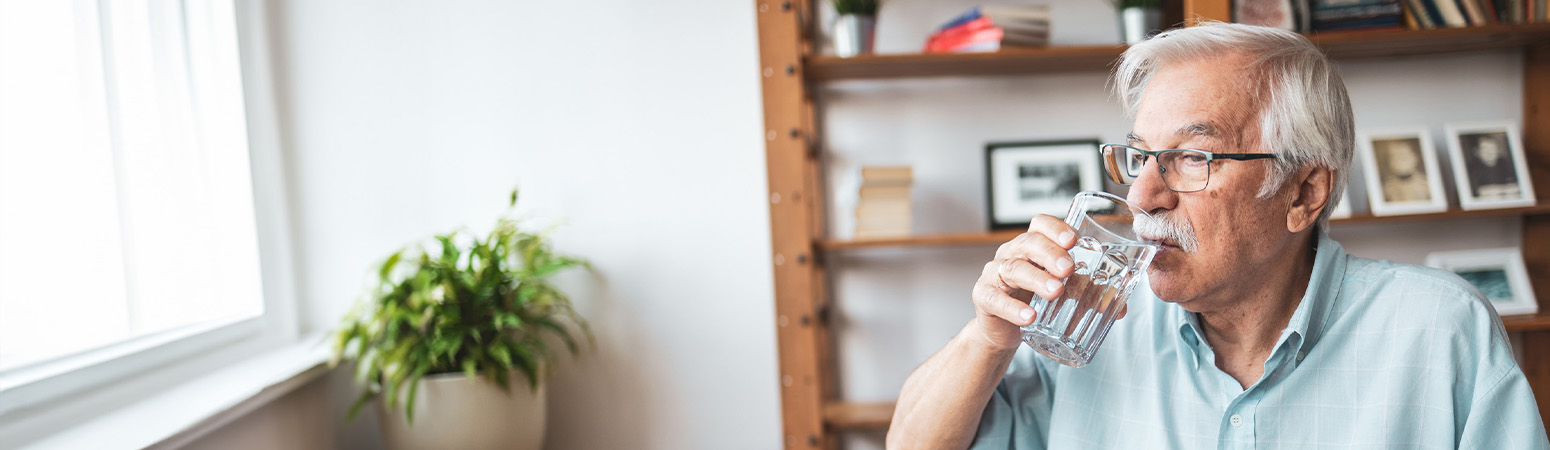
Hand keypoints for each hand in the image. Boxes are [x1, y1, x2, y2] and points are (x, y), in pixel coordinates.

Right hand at [970, 215, 1078, 351]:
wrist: (1005, 329)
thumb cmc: (1034, 300)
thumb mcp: (1061, 291)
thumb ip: (1087, 294)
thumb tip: (1119, 308)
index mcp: (1032, 246)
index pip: (1039, 225)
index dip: (1055, 228)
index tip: (1072, 240)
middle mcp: (1011, 254)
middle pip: (1028, 243)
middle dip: (1050, 253)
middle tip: (1069, 269)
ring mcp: (994, 274)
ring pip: (1013, 268)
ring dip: (1036, 279)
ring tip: (1055, 291)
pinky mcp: (984, 297)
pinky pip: (995, 298)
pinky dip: (1013, 308)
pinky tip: (1029, 316)